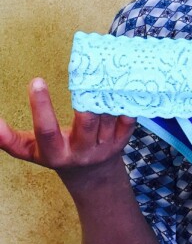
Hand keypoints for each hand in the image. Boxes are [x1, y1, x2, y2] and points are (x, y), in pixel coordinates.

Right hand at [0, 78, 135, 180]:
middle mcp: (82, 151)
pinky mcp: (122, 140)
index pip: (46, 130)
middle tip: (83, 70)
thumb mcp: (32, 151)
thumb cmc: (57, 155)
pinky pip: (127, 119)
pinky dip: (125, 102)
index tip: (36, 81)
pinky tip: (121, 82)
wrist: (92, 174)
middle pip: (85, 123)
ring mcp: (104, 147)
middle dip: (84, 99)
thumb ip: (10, 140)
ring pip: (107, 117)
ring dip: (106, 94)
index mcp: (56, 153)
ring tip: (102, 68)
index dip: (41, 107)